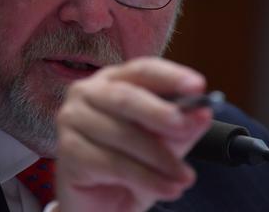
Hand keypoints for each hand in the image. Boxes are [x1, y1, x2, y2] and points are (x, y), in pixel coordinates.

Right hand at [54, 57, 211, 211]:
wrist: (99, 203)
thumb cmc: (129, 163)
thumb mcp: (163, 144)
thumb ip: (180, 128)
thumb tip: (201, 113)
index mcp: (113, 80)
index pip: (143, 70)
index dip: (171, 76)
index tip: (198, 86)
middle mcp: (87, 93)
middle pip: (126, 97)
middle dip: (160, 113)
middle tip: (186, 127)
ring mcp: (72, 119)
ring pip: (122, 135)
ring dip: (160, 159)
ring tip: (185, 178)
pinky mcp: (67, 150)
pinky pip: (113, 163)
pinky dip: (146, 179)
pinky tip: (167, 189)